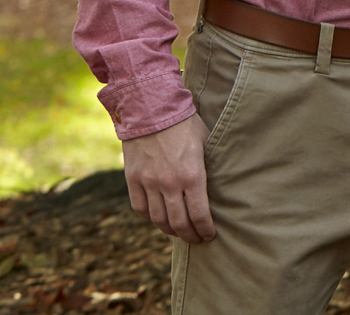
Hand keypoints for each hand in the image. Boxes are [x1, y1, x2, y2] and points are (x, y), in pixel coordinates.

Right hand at [122, 114, 214, 243]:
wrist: (152, 110)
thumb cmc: (186, 124)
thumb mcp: (206, 143)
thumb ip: (207, 168)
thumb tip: (216, 186)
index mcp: (192, 175)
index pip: (200, 214)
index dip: (205, 229)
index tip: (210, 235)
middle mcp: (169, 183)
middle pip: (179, 222)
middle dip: (190, 235)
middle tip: (196, 239)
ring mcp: (149, 183)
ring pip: (159, 219)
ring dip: (170, 231)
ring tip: (179, 233)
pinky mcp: (133, 179)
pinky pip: (140, 208)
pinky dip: (150, 219)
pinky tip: (158, 220)